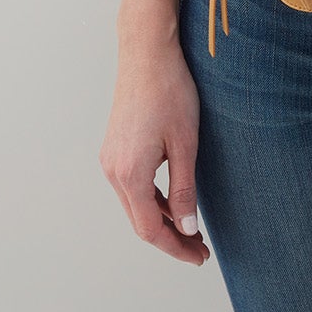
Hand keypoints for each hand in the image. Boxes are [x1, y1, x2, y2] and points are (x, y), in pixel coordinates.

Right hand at [99, 32, 210, 266]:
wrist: (147, 54)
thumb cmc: (170, 92)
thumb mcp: (186, 144)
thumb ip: (184, 189)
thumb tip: (187, 228)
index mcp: (130, 174)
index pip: (151, 230)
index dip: (176, 248)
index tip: (200, 257)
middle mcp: (113, 171)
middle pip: (140, 222)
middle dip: (170, 239)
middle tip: (201, 249)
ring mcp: (111, 159)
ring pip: (135, 205)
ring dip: (162, 220)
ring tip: (192, 229)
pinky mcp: (115, 148)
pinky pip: (132, 186)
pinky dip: (153, 200)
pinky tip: (175, 201)